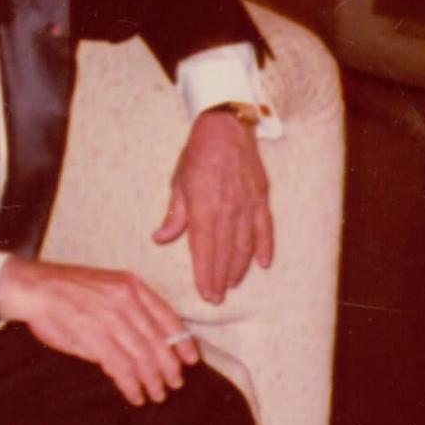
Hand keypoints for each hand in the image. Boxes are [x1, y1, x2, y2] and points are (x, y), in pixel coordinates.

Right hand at [0, 258, 198, 405]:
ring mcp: (110, 318)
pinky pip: (121, 367)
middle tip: (174, 384)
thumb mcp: (106, 286)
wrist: (34, 288)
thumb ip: (129, 309)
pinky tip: (134, 395)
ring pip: (142, 357)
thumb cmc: (67, 290)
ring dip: (152, 381)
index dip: (182, 341)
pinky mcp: (94, 337)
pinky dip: (131, 385)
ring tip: (156, 395)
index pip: (167, 316)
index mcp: (131, 285)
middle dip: (169, 367)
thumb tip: (150, 341)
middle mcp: (125, 300)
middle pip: (157, 341)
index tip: (191, 359)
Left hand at [152, 107, 273, 301]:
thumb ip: (174, 215)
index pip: (204, 248)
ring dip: (239, 268)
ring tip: (232, 284)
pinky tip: (263, 263)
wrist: (225, 126)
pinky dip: (265, 246)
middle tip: (216, 298)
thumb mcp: (178, 182)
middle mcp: (227, 209)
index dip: (205, 273)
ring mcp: (247, 204)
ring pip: (244, 245)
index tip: (205, 292)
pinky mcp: (261, 197)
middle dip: (220, 277)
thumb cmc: (197, 154)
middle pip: (224, 252)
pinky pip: (265, 228)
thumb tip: (159, 239)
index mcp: (203, 206)